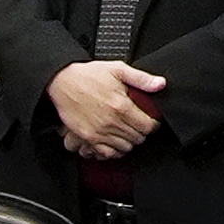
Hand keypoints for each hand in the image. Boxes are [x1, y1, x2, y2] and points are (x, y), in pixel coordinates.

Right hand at [48, 59, 166, 158]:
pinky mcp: (87, 138)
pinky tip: (115, 141)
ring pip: (124, 148)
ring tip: (128, 132)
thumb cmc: (89, 75)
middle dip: (142, 132)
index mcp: (122, 106)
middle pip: (137, 139)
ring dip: (129, 141)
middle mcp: (111, 122)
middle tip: (139, 125)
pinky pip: (106, 153)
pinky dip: (114, 150)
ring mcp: (98, 132)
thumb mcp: (118, 69)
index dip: (153, 125)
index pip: (147, 126)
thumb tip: (160, 84)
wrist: (63, 82)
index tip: (152, 121)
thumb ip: (142, 78)